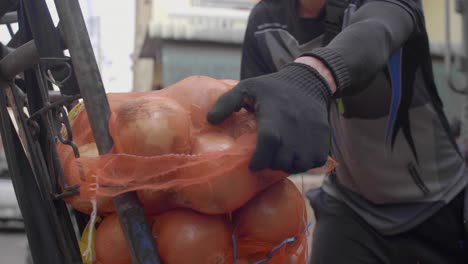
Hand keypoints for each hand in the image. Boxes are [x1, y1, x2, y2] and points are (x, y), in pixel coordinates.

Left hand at [207, 63, 331, 173]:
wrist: (309, 81)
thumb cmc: (272, 88)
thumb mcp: (246, 87)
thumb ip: (227, 102)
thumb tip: (211, 120)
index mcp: (274, 113)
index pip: (269, 141)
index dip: (260, 158)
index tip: (252, 166)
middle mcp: (295, 125)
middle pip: (283, 159)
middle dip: (271, 165)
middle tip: (265, 159)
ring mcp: (312, 133)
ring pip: (300, 164)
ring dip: (288, 166)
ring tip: (279, 157)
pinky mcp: (324, 138)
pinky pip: (315, 161)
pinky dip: (305, 163)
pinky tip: (295, 155)